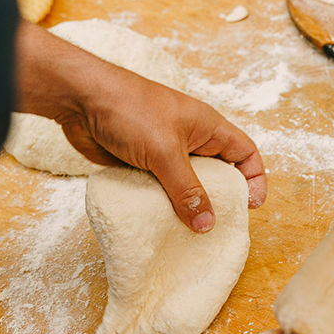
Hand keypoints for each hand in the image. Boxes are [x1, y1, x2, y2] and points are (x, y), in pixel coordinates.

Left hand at [14, 21, 266, 231]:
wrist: (79, 99)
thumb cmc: (129, 110)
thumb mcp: (165, 151)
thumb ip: (187, 188)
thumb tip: (207, 223)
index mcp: (207, 127)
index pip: (244, 153)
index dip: (254, 178)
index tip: (250, 206)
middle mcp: (190, 140)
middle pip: (218, 174)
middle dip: (221, 200)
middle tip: (218, 228)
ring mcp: (165, 152)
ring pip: (187, 186)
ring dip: (188, 207)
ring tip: (189, 234)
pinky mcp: (141, 164)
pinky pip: (160, 190)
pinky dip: (162, 206)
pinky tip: (159, 224)